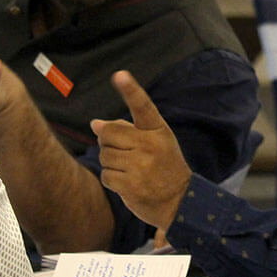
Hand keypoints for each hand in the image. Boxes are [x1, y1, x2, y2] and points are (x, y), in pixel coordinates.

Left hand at [90, 70, 191, 229]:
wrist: (180, 202)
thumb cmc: (163, 167)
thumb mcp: (154, 143)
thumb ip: (127, 130)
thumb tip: (95, 124)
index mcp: (158, 130)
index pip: (143, 107)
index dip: (130, 90)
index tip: (120, 75)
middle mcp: (151, 145)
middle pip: (108, 133)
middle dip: (108, 142)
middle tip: (123, 152)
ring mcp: (141, 166)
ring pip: (104, 155)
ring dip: (110, 162)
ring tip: (130, 169)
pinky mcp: (131, 185)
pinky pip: (106, 175)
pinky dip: (111, 179)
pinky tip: (127, 182)